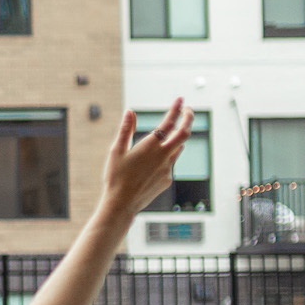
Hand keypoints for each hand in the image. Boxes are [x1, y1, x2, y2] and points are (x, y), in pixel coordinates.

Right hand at [99, 101, 193, 219]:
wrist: (121, 205)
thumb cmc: (115, 177)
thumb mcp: (116, 151)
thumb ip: (126, 130)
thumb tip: (130, 112)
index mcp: (150, 146)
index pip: (169, 122)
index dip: (176, 108)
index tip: (180, 99)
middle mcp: (163, 155)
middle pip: (185, 133)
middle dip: (188, 119)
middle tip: (188, 111)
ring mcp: (167, 168)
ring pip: (179, 148)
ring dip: (177, 140)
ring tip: (170, 137)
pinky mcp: (167, 179)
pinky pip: (170, 164)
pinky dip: (166, 159)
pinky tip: (152, 166)